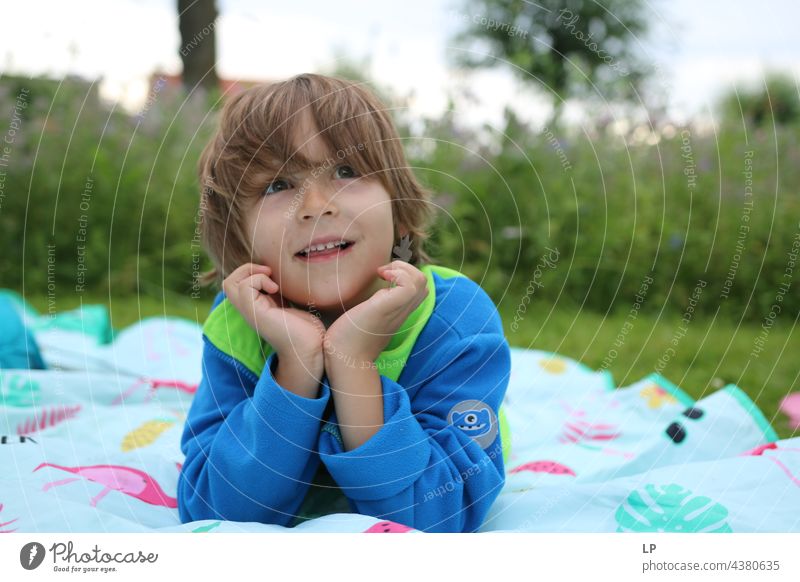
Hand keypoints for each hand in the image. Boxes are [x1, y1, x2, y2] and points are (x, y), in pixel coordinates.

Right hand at [222, 263, 325, 385]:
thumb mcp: (292, 306)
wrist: (311, 348)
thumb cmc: (308, 330)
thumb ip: (281, 295)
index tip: (272, 275)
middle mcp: (250, 311)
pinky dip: (258, 280)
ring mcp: (250, 313)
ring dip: (251, 272)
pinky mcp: (255, 314)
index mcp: (257, 308)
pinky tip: (275, 289)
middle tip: (268, 272)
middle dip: (246, 269)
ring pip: (230, 284)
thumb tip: (280, 278)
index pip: (239, 285)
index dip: (251, 273)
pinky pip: (244, 287)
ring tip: (271, 280)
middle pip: (228, 284)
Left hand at [323, 261, 428, 366]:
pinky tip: (381, 276)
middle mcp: (402, 311)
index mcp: (398, 313)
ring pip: (421, 280)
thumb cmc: (349, 341)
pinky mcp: (387, 308)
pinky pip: (409, 285)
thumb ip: (378, 306)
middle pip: (424, 283)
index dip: (405, 275)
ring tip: (383, 273)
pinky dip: (398, 273)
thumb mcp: (368, 317)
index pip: (418, 290)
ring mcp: (396, 310)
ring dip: (403, 268)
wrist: (344, 360)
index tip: (383, 277)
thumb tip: (381, 292)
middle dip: (405, 268)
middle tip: (383, 273)